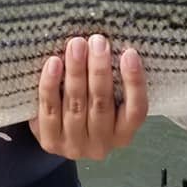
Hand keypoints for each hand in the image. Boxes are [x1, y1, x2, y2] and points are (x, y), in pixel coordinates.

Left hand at [30, 34, 147, 159]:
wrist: (56, 133)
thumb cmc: (88, 105)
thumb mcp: (108, 100)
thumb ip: (112, 81)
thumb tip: (110, 44)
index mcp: (124, 134)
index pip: (136, 110)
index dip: (134, 82)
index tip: (130, 53)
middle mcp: (102, 144)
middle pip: (101, 104)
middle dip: (99, 69)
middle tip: (97, 41)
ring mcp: (75, 146)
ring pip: (76, 104)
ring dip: (76, 72)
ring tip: (76, 45)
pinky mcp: (50, 142)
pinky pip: (49, 109)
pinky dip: (51, 84)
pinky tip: (54, 63)